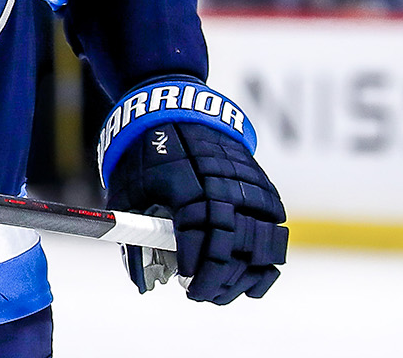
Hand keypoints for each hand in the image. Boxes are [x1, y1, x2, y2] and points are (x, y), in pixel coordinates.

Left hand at [105, 119, 287, 303]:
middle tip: (202, 295)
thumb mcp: (127, 191)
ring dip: (246, 275)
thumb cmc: (146, 152)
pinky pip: (275, 228)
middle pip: (233, 249)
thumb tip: (142, 284)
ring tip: (226, 290)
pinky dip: (266, 255)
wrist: (177, 108)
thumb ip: (133, 238)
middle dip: (219, 281)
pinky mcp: (262, 185)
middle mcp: (224, 189)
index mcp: (188, 189)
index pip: (200, 241)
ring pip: (262, 244)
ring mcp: (249, 187)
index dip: (197, 270)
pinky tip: (252, 272)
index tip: (187, 286)